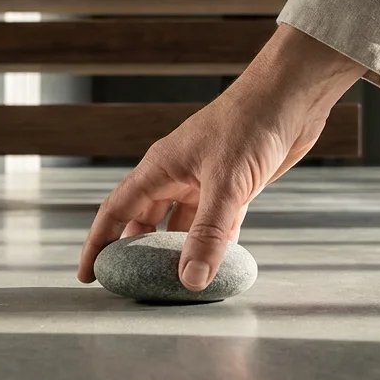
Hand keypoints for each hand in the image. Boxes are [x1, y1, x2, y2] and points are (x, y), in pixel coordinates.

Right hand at [77, 25, 365, 291]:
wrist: (291, 95)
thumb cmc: (250, 124)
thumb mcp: (227, 185)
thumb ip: (209, 235)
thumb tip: (191, 281)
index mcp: (160, 168)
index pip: (117, 211)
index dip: (99, 243)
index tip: (88, 274)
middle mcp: (178, 174)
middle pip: (145, 219)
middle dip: (135, 251)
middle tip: (131, 284)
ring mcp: (206, 179)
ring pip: (181, 223)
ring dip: (177, 251)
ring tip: (172, 283)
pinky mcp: (235, 185)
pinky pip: (216, 222)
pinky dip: (214, 244)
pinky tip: (216, 266)